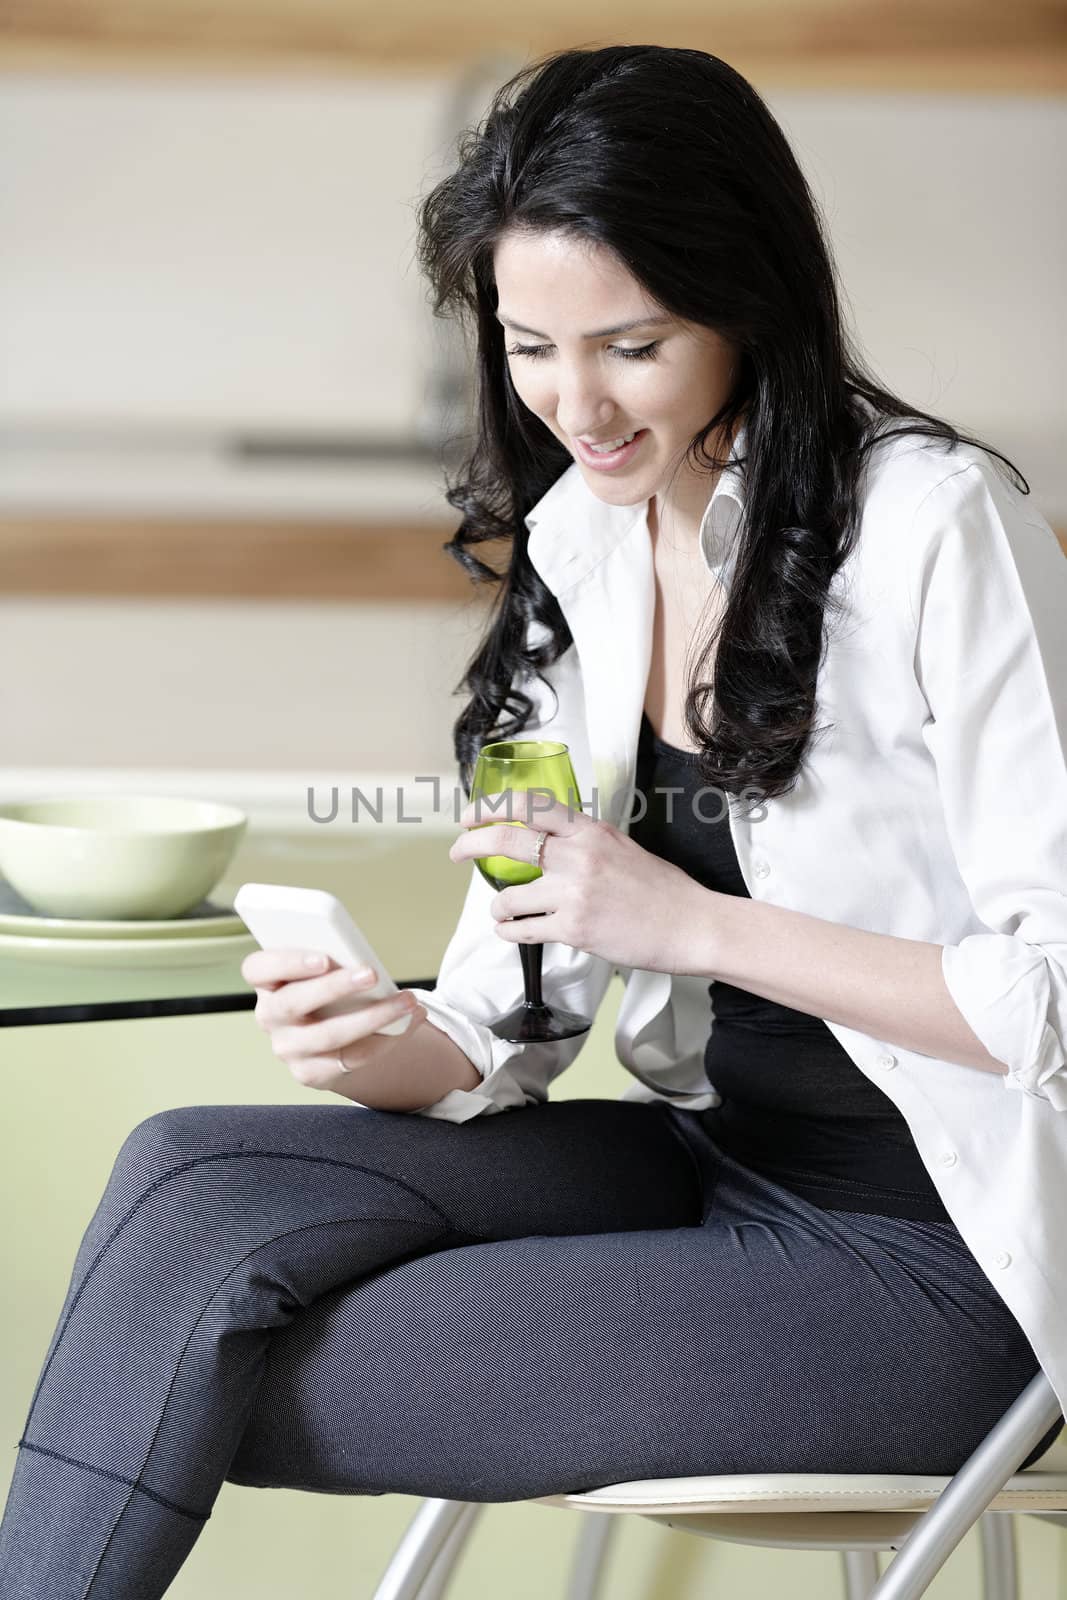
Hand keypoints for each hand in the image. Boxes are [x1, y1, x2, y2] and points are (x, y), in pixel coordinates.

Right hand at [240, 949, 426, 1091]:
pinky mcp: (311, 1073)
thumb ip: (334, 961)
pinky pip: (352, 1058)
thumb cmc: (331, 988)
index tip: (323, 957)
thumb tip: (363, 963)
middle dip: (334, 987)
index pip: (257, 969)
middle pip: (293, 1002)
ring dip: (374, 1016)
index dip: (287, 962)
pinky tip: (410, 1020)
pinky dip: (387, 1039)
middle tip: (372, 973)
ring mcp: (288, 1049)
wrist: (335, 1033)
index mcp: (266, 982)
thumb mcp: (326, 971)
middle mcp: (269, 1017)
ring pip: (328, 1035)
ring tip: (408, 1001)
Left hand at [448, 795, 713, 974]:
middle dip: (471, 845)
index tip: (471, 814)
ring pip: (508, 896)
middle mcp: (578, 855)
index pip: (530, 804)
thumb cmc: (661, 890)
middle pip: (507, 840)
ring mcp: (574, 893)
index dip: (491, 806)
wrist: (691, 925)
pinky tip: (513, 932)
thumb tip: (551, 843)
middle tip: (458, 851)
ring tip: (502, 911)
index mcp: (590, 830)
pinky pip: (522, 930)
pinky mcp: (574, 928)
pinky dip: (510, 932)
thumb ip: (584, 843)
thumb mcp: (622, 848)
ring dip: (498, 907)